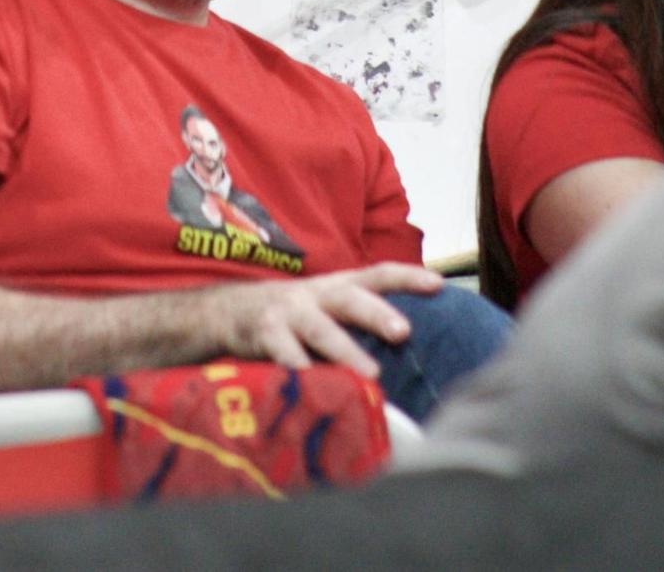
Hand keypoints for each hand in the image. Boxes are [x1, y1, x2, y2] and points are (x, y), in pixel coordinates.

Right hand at [206, 262, 442, 375]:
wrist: (225, 312)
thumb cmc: (290, 316)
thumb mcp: (324, 308)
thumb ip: (356, 320)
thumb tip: (410, 344)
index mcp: (335, 286)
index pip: (376, 274)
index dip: (407, 277)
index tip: (439, 284)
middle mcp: (314, 295)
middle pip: (350, 298)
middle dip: (376, 313)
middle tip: (404, 331)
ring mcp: (288, 314)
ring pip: (320, 330)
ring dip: (345, 351)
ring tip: (370, 375)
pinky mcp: (264, 336)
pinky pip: (283, 356)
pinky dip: (300, 373)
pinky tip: (314, 389)